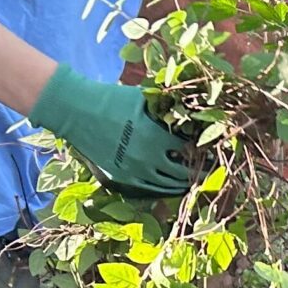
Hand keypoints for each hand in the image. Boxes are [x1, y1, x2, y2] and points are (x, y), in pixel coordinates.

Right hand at [31, 65, 196, 195]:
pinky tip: (172, 186)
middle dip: (199, 172)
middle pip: (182, 173)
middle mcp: (146, 159)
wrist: (76, 111)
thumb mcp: (142, 98)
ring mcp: (132, 171)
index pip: (188, 150)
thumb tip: (188, 111)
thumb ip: (165, 107)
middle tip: (211, 172)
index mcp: (154, 137)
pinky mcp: (120, 178)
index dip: (202, 152)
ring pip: (167, 186)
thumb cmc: (111, 99)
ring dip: (183, 183)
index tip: (210, 152)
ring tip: (194, 181)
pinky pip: (149, 189)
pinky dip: (164, 189)